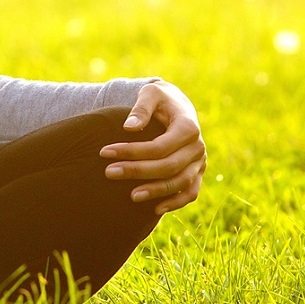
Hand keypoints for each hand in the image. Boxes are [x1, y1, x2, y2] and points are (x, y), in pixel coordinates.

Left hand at [98, 80, 205, 215]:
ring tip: (131, 196)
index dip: (132, 151)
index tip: (105, 152)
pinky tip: (155, 209)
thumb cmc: (159, 99)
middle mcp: (198, 146)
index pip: (159, 146)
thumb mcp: (150, 94)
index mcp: (188, 126)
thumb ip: (141, 108)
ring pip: (180, 182)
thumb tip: (129, 127)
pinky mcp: (197, 172)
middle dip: (138, 171)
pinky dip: (176, 202)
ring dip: (156, 191)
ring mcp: (200, 162)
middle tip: (109, 172)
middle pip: (168, 166)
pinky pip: (190, 192)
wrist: (176, 106)